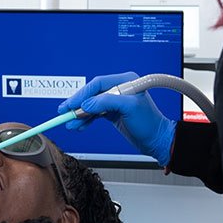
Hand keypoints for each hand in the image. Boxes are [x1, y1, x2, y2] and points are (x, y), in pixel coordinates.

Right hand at [57, 71, 175, 165]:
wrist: (158, 141)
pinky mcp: (113, 112)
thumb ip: (107, 102)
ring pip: (91, 105)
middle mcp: (119, 89)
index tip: (71, 104)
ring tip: (70, 123)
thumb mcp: (129, 108)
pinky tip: (79, 125)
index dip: (82, 94)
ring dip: (80, 114)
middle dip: (77, 104)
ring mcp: (115, 101)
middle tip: (65, 112)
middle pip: (92, 94)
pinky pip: (94, 113)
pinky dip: (86, 119)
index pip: (97, 84)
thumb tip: (87, 103)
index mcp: (125, 82)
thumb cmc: (150, 123)